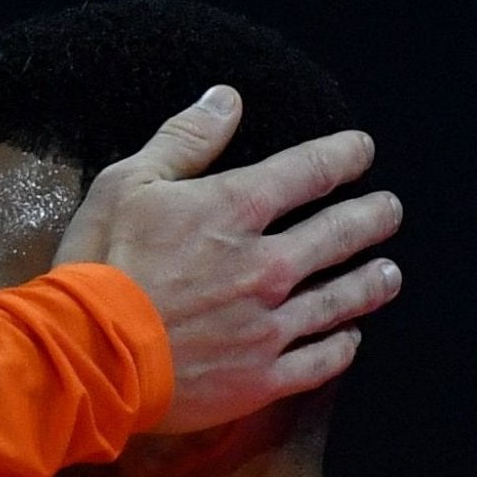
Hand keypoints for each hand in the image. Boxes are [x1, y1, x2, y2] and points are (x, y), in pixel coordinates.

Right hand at [55, 85, 402, 432]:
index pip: (310, 171)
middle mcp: (268, 265)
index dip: (344, 155)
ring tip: (389, 273)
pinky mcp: (263, 377)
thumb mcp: (126, 184)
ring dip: (372, 281)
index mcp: (236, 210)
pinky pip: (322, 359)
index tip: (361, 151)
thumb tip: (226, 99)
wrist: (88, 354)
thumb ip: (183, 140)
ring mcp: (271, 325)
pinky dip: (342, 345)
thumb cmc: (100, 264)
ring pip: (344, 298)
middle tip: (388, 211)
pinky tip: (350, 337)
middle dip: (373, 217)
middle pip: (342, 233)